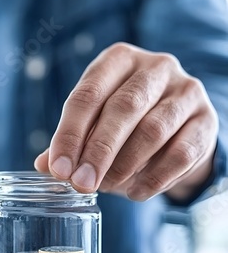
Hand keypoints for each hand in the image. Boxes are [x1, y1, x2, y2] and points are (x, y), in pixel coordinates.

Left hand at [35, 43, 217, 200]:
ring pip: (153, 130)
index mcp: (119, 59)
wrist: (179, 127)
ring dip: (125, 166)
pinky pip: (181, 153)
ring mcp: (186, 91)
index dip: (69, 134)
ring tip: (107, 187)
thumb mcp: (97, 123)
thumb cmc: (129, 123)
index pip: (88, 94)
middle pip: (124, 108)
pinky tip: (137, 193)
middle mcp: (155, 67)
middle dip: (98, 152)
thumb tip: (45, 165)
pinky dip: (155, 178)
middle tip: (81, 184)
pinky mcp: (206, 121)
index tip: (59, 169)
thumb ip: (73, 141)